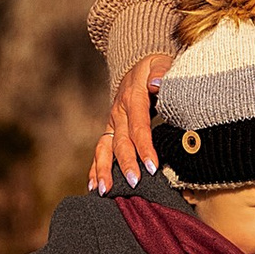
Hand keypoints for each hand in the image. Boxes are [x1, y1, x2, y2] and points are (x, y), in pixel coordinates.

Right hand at [88, 51, 176, 191]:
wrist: (138, 65)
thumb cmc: (155, 68)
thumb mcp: (160, 62)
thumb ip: (161, 71)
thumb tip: (156, 84)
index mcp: (132, 97)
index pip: (139, 126)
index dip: (144, 147)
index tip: (152, 166)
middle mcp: (118, 112)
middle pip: (120, 142)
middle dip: (125, 164)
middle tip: (134, 183)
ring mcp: (111, 122)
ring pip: (104, 148)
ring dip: (104, 170)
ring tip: (104, 191)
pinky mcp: (110, 129)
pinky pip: (101, 150)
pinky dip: (95, 168)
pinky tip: (93, 186)